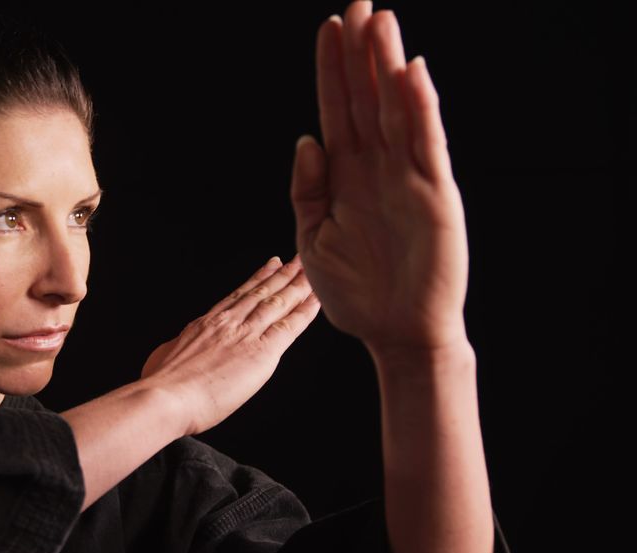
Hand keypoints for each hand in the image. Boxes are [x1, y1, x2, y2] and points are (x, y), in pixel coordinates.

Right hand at [140, 255, 320, 435]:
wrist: (165, 397)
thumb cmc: (160, 384)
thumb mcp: (163, 355)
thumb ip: (177, 347)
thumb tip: (176, 346)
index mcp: (205, 324)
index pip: (238, 296)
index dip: (257, 279)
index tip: (271, 265)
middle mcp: (227, 323)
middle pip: (261, 292)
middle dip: (283, 274)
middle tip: (298, 259)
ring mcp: (245, 335)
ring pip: (277, 302)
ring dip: (297, 285)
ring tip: (311, 271)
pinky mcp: (261, 353)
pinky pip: (289, 327)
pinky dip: (305, 311)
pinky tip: (315, 300)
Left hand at [291, 1, 468, 353]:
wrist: (394, 332)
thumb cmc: (356, 291)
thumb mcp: (312, 239)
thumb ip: (308, 190)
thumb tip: (305, 138)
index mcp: (346, 175)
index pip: (337, 110)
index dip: (332, 70)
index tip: (327, 28)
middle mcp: (377, 167)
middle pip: (367, 98)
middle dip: (362, 53)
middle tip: (359, 4)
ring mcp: (407, 177)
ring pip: (397, 109)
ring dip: (389, 66)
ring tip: (382, 22)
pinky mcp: (434, 194)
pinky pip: (426, 144)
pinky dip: (420, 110)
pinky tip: (412, 74)